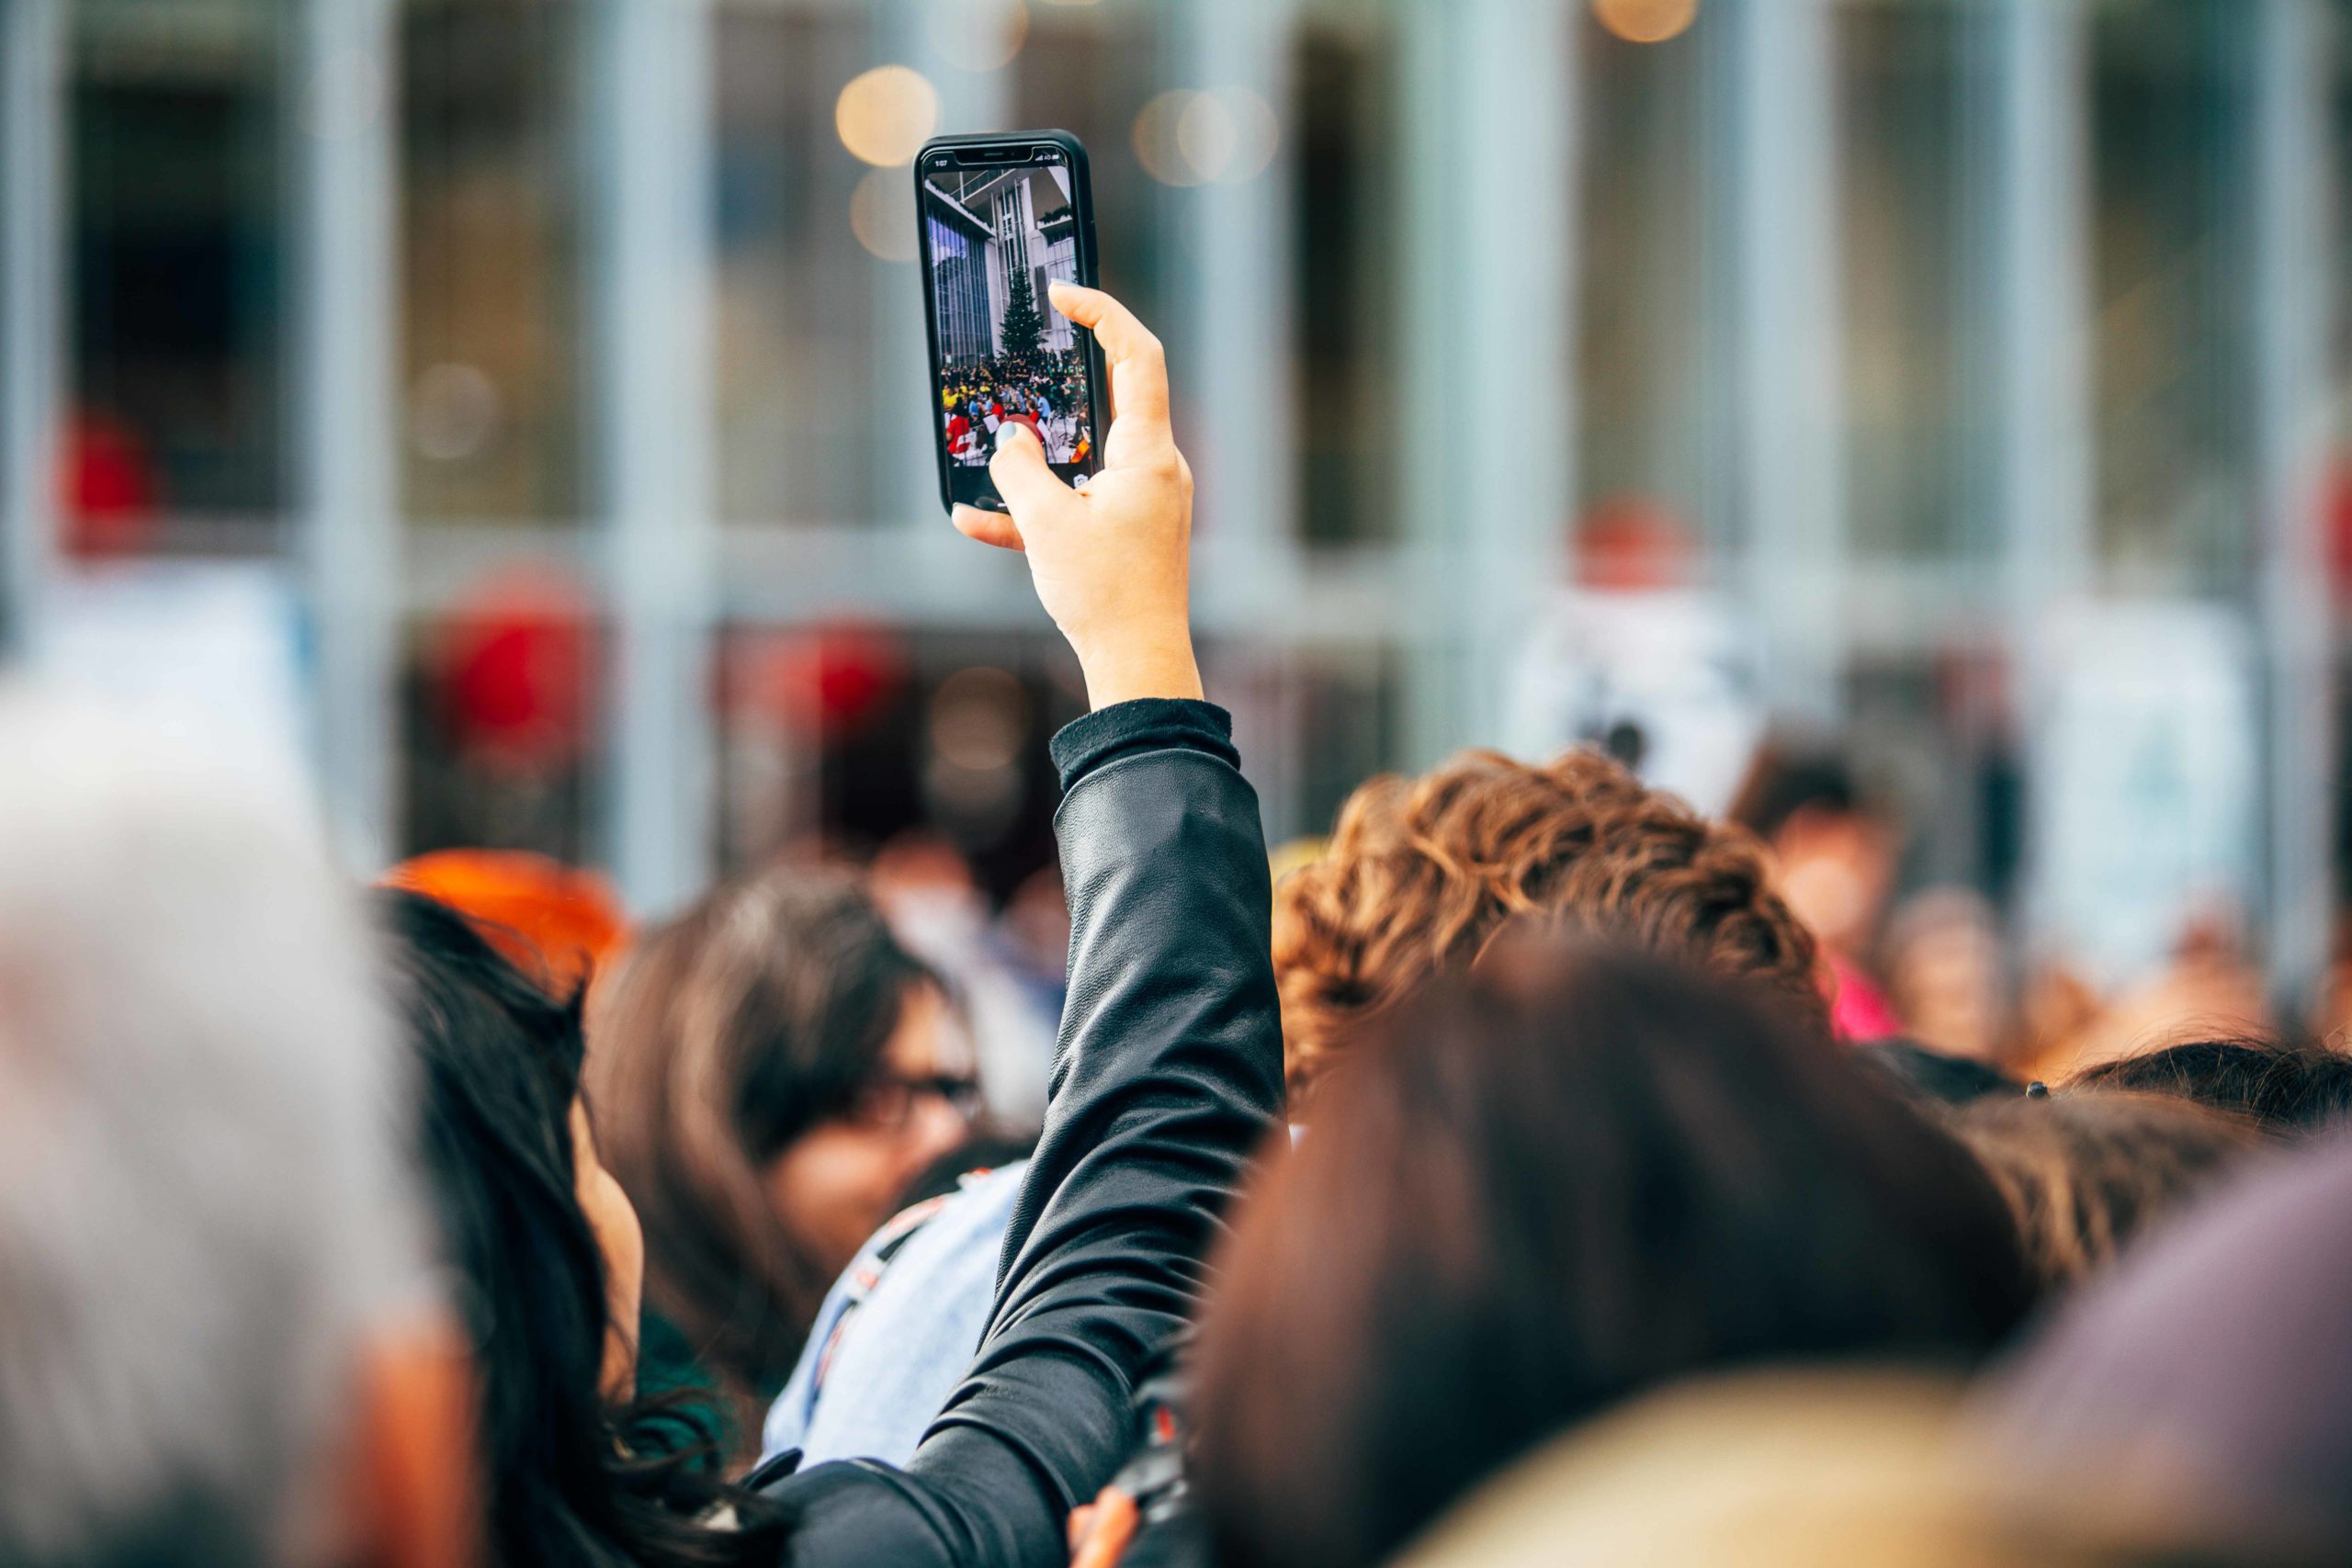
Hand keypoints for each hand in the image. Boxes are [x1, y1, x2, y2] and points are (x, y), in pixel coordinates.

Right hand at [952, 283, 1201, 709]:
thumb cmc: (1106, 595)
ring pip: (1082, 458)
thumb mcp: (1046, 524)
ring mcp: (1144, 502)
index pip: (1137, 357)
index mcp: (1149, 454)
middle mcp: (1155, 470)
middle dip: (1059, 383)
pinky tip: (972, 522)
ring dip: (1031, 460)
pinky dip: (1032, 509)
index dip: (1103, 314)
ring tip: (982, 452)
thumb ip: (1019, 470)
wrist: (1138, 667)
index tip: (1064, 293)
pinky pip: (1076, 504)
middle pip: (1110, 401)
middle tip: (1024, 356)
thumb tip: (1006, 438)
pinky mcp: (1128, 533)